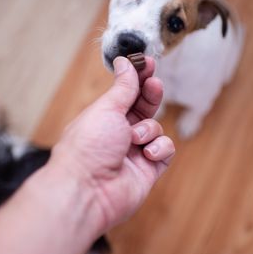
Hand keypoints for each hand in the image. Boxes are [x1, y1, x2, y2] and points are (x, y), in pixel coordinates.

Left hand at [49, 56, 174, 231]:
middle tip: (154, 84)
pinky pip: (165, 150)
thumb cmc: (88, 147)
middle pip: (144, 107)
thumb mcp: (106, 109)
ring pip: (156, 129)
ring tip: (134, 140)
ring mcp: (135, 152)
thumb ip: (123, 87)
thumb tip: (124, 62)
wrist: (87, 191)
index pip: (127, 92)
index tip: (148, 63)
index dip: (139, 77)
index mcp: (104, 117)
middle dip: (150, 95)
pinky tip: (147, 154)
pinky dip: (159, 149)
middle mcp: (119, 134)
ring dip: (149, 130)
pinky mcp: (148, 170)